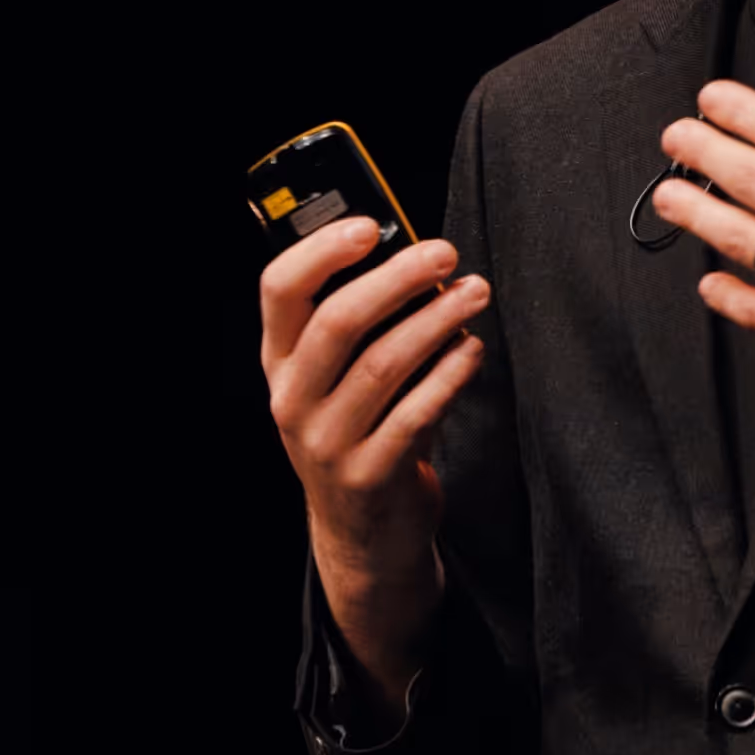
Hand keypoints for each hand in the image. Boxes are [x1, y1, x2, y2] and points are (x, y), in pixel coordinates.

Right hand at [261, 218, 491, 689]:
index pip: (279, 291)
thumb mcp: (343, 378)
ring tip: (476, 292)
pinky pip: (415, 413)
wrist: (365, 532)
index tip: (371, 223)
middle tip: (446, 253)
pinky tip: (474, 349)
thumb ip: (367, 324)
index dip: (320, 252)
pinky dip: (450, 374)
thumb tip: (416, 256)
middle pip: (337, 322)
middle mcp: (293, 398)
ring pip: (383, 364)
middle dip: (397, 279)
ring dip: (437, 320)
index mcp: (280, 361)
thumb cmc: (362, 431)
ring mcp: (326, 441)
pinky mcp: (369, 474)